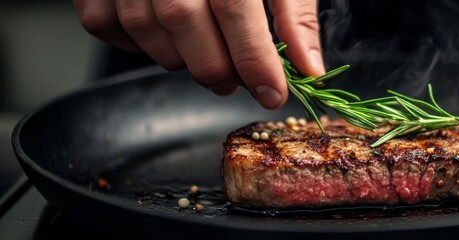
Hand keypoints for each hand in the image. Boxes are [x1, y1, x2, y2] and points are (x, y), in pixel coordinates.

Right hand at [73, 0, 324, 108]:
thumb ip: (293, 14)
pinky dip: (137, 45)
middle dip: (217, 69)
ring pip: (145, 30)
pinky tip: (165, 38)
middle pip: (184, 23)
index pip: (234, 7)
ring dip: (181, 59)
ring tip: (206, 57)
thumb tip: (307, 68)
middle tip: (238, 80)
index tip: (272, 93)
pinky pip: (104, 25)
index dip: (253, 58)